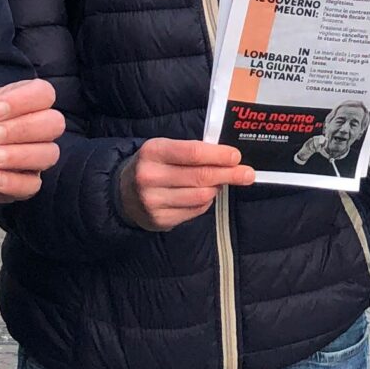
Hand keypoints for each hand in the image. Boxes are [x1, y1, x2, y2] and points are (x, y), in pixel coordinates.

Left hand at [0, 78, 65, 203]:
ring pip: (49, 154)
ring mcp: (39, 156)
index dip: (22, 100)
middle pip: (53, 123)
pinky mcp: (29, 183)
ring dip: (16, 155)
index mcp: (28, 102)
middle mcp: (41, 128)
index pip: (44, 93)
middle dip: (19, 129)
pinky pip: (32, 184)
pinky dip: (11, 181)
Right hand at [118, 139, 253, 231]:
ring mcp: (154, 201)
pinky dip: (205, 202)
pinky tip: (203, 194)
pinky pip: (195, 210)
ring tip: (219, 182)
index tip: (236, 156)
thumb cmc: (153, 165)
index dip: (219, 155)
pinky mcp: (160, 219)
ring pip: (201, 196)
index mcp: (153, 152)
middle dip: (229, 174)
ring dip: (216, 188)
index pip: (193, 153)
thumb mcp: (165, 148)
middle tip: (247, 174)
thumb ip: (192, 151)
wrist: (123, 193)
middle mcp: (150, 176)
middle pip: (201, 176)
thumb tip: (229, 157)